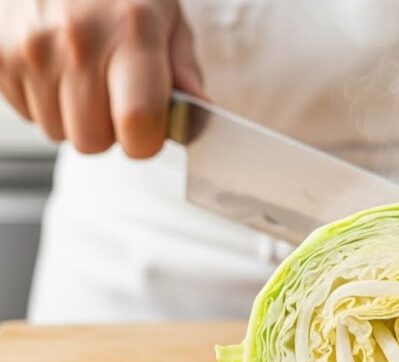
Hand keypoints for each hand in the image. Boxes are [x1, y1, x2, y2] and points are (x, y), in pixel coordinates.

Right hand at [0, 0, 202, 157]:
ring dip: (76, 117)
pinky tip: (57, 68)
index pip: (138, 123)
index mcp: (131, 31)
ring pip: (59, 132)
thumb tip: (201, 114)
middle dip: (110, 130)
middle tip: (115, 95)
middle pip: (94, 141)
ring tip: (84, 75)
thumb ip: (184, 69)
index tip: (151, 129)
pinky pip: (28, 114)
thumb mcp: (166, 16)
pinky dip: (46, 101)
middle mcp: (77, 41)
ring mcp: (31, 49)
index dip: (147, 140)